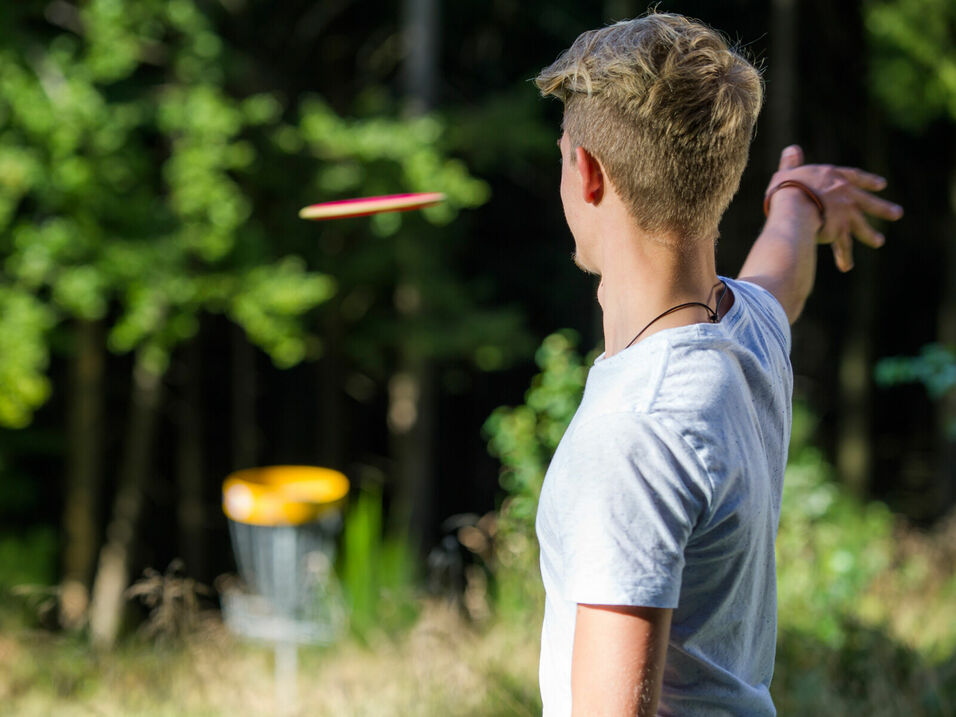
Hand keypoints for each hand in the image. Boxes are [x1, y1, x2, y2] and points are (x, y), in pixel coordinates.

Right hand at [766, 145, 903, 271]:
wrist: (794, 203)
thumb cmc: (788, 186)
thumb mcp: (787, 172)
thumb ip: (791, 163)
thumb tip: (791, 150)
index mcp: (834, 178)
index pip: (855, 177)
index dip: (868, 181)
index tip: (881, 185)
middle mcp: (845, 195)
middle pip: (867, 203)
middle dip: (882, 208)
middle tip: (897, 214)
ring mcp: (845, 214)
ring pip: (860, 226)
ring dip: (870, 235)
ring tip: (879, 242)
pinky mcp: (839, 231)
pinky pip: (842, 246)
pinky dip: (843, 256)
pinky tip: (846, 266)